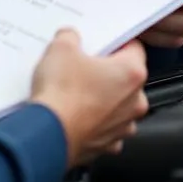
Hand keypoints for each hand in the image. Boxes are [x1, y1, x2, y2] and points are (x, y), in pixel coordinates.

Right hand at [31, 28, 148, 166]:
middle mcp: (134, 102)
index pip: (134, 47)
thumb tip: (70, 38)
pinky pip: (104, 126)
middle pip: (125, 77)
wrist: (47, 135)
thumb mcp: (61, 47)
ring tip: (74, 89)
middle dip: (106, 70)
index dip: (115, 42)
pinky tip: (73, 112)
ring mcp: (122, 126)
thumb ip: (71, 36)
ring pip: (116, 104)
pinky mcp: (106, 145)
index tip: (102, 43)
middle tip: (82, 65)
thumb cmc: (62, 95)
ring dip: (101, 97)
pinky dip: (92, 120)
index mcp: (132, 73)